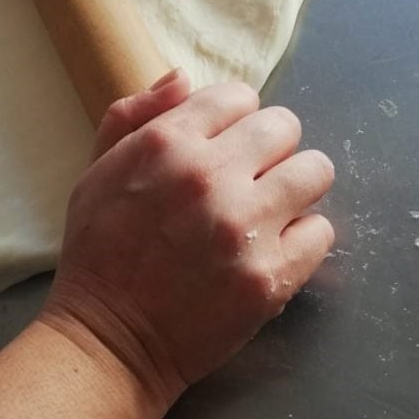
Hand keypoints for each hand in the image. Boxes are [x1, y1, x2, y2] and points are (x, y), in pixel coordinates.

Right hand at [40, 70, 334, 406]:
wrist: (110, 341)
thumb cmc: (99, 253)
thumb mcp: (97, 171)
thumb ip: (134, 115)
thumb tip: (184, 77)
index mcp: (166, 144)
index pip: (238, 96)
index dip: (234, 119)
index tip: (224, 146)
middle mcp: (210, 177)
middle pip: (284, 126)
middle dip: (269, 149)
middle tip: (249, 180)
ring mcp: (245, 227)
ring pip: (315, 171)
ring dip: (295, 187)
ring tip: (270, 211)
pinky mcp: (271, 275)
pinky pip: (322, 231)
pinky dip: (302, 238)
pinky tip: (273, 249)